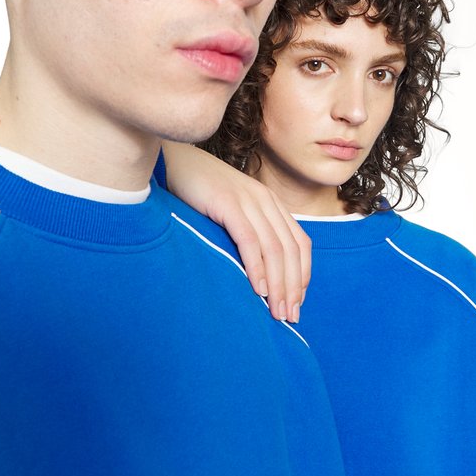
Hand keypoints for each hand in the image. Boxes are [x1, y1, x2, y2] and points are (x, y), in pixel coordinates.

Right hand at [161, 143, 309, 322]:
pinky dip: (257, 267)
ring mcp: (248, 200)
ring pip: (274, 249)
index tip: (296, 302)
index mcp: (270, 203)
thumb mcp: (231, 209)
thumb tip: (255, 269)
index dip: (302, 275)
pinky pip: (249, 240)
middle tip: (290, 316)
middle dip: (293, 287)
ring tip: (276, 311)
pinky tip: (257, 289)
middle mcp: (265, 201)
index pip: (299, 243)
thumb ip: (246, 230)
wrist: (174, 159)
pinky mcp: (228, 203)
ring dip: (278, 284)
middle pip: (291, 250)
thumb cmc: (198, 190)